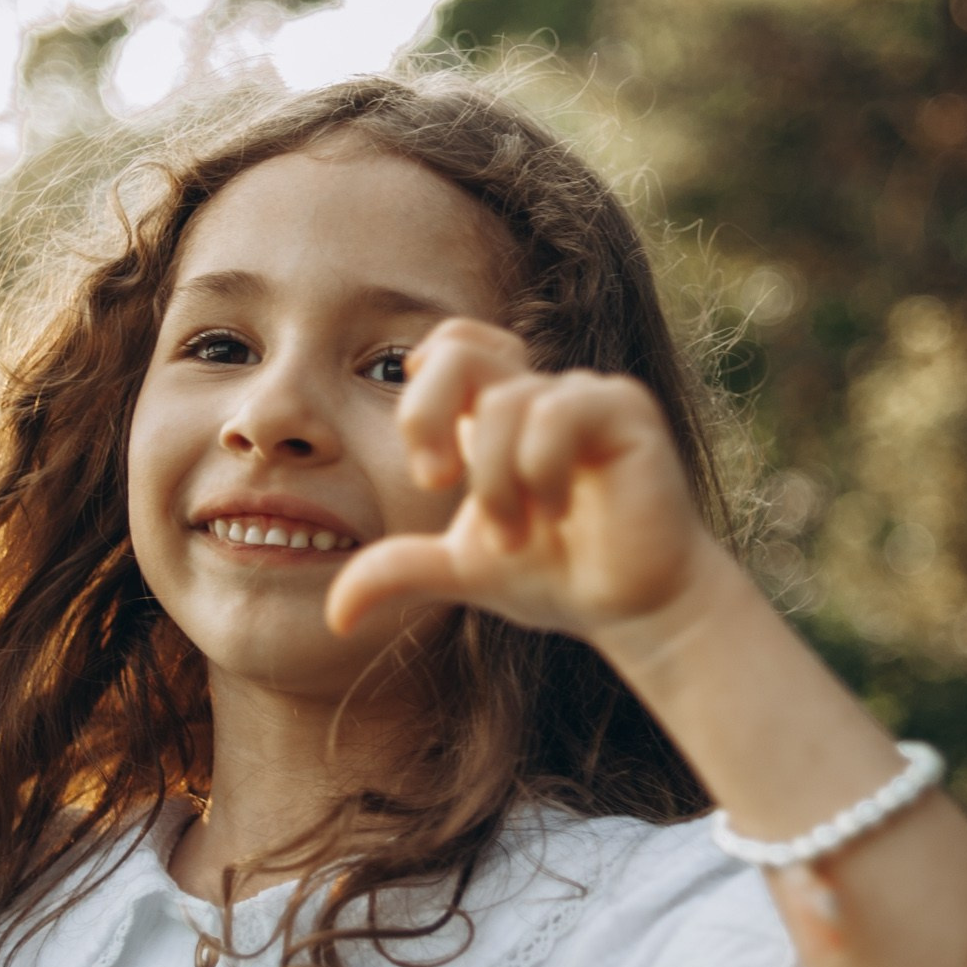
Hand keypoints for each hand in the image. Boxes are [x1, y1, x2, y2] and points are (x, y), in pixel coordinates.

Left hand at [325, 319, 722, 650]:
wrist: (632, 608)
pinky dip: (540, 469)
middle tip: (436, 482)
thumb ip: (399, 570)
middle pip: (457, 352)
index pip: (446, 349)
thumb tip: (335, 616)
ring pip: (505, 402)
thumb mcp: (461, 569)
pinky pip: (557, 412)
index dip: (422, 402)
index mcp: (498, 412)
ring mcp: (583, 395)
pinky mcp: (624, 408)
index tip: (431, 474)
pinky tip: (561, 511)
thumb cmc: (555, 576)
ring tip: (517, 534)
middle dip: (427, 416)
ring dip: (496, 481)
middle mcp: (538, 392)